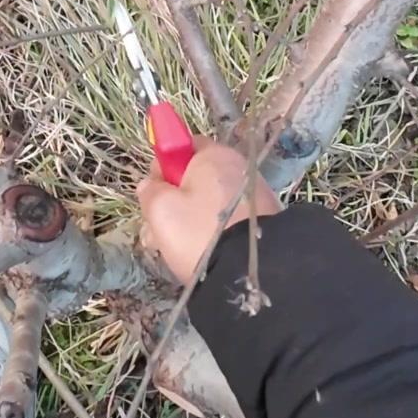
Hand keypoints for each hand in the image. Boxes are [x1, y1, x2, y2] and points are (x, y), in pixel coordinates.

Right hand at [136, 139, 280, 286]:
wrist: (250, 272)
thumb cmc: (199, 232)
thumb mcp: (160, 209)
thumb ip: (150, 190)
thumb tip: (151, 184)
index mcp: (214, 155)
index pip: (184, 146)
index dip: (165, 167)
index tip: (156, 192)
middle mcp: (240, 167)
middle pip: (198, 177)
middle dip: (179, 198)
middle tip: (166, 226)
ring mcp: (257, 193)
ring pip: (213, 201)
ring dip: (197, 218)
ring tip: (186, 246)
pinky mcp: (267, 219)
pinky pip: (230, 218)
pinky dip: (217, 231)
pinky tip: (208, 252)